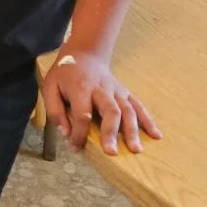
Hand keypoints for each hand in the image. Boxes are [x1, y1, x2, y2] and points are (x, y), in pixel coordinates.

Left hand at [41, 50, 161, 155]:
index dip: (79, 133)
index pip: (82, 114)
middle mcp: (102, 89)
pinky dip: (148, 120)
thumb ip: (55, 111)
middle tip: (112, 152)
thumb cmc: (65, 74)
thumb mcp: (50, 87)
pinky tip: (156, 134)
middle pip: (110, 110)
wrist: (84, 54)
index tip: (75, 148)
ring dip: (133, 130)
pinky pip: (138, 106)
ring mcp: (117, 90)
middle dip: (111, 132)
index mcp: (81, 88)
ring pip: (128, 109)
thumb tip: (66, 134)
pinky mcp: (125, 92)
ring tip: (137, 149)